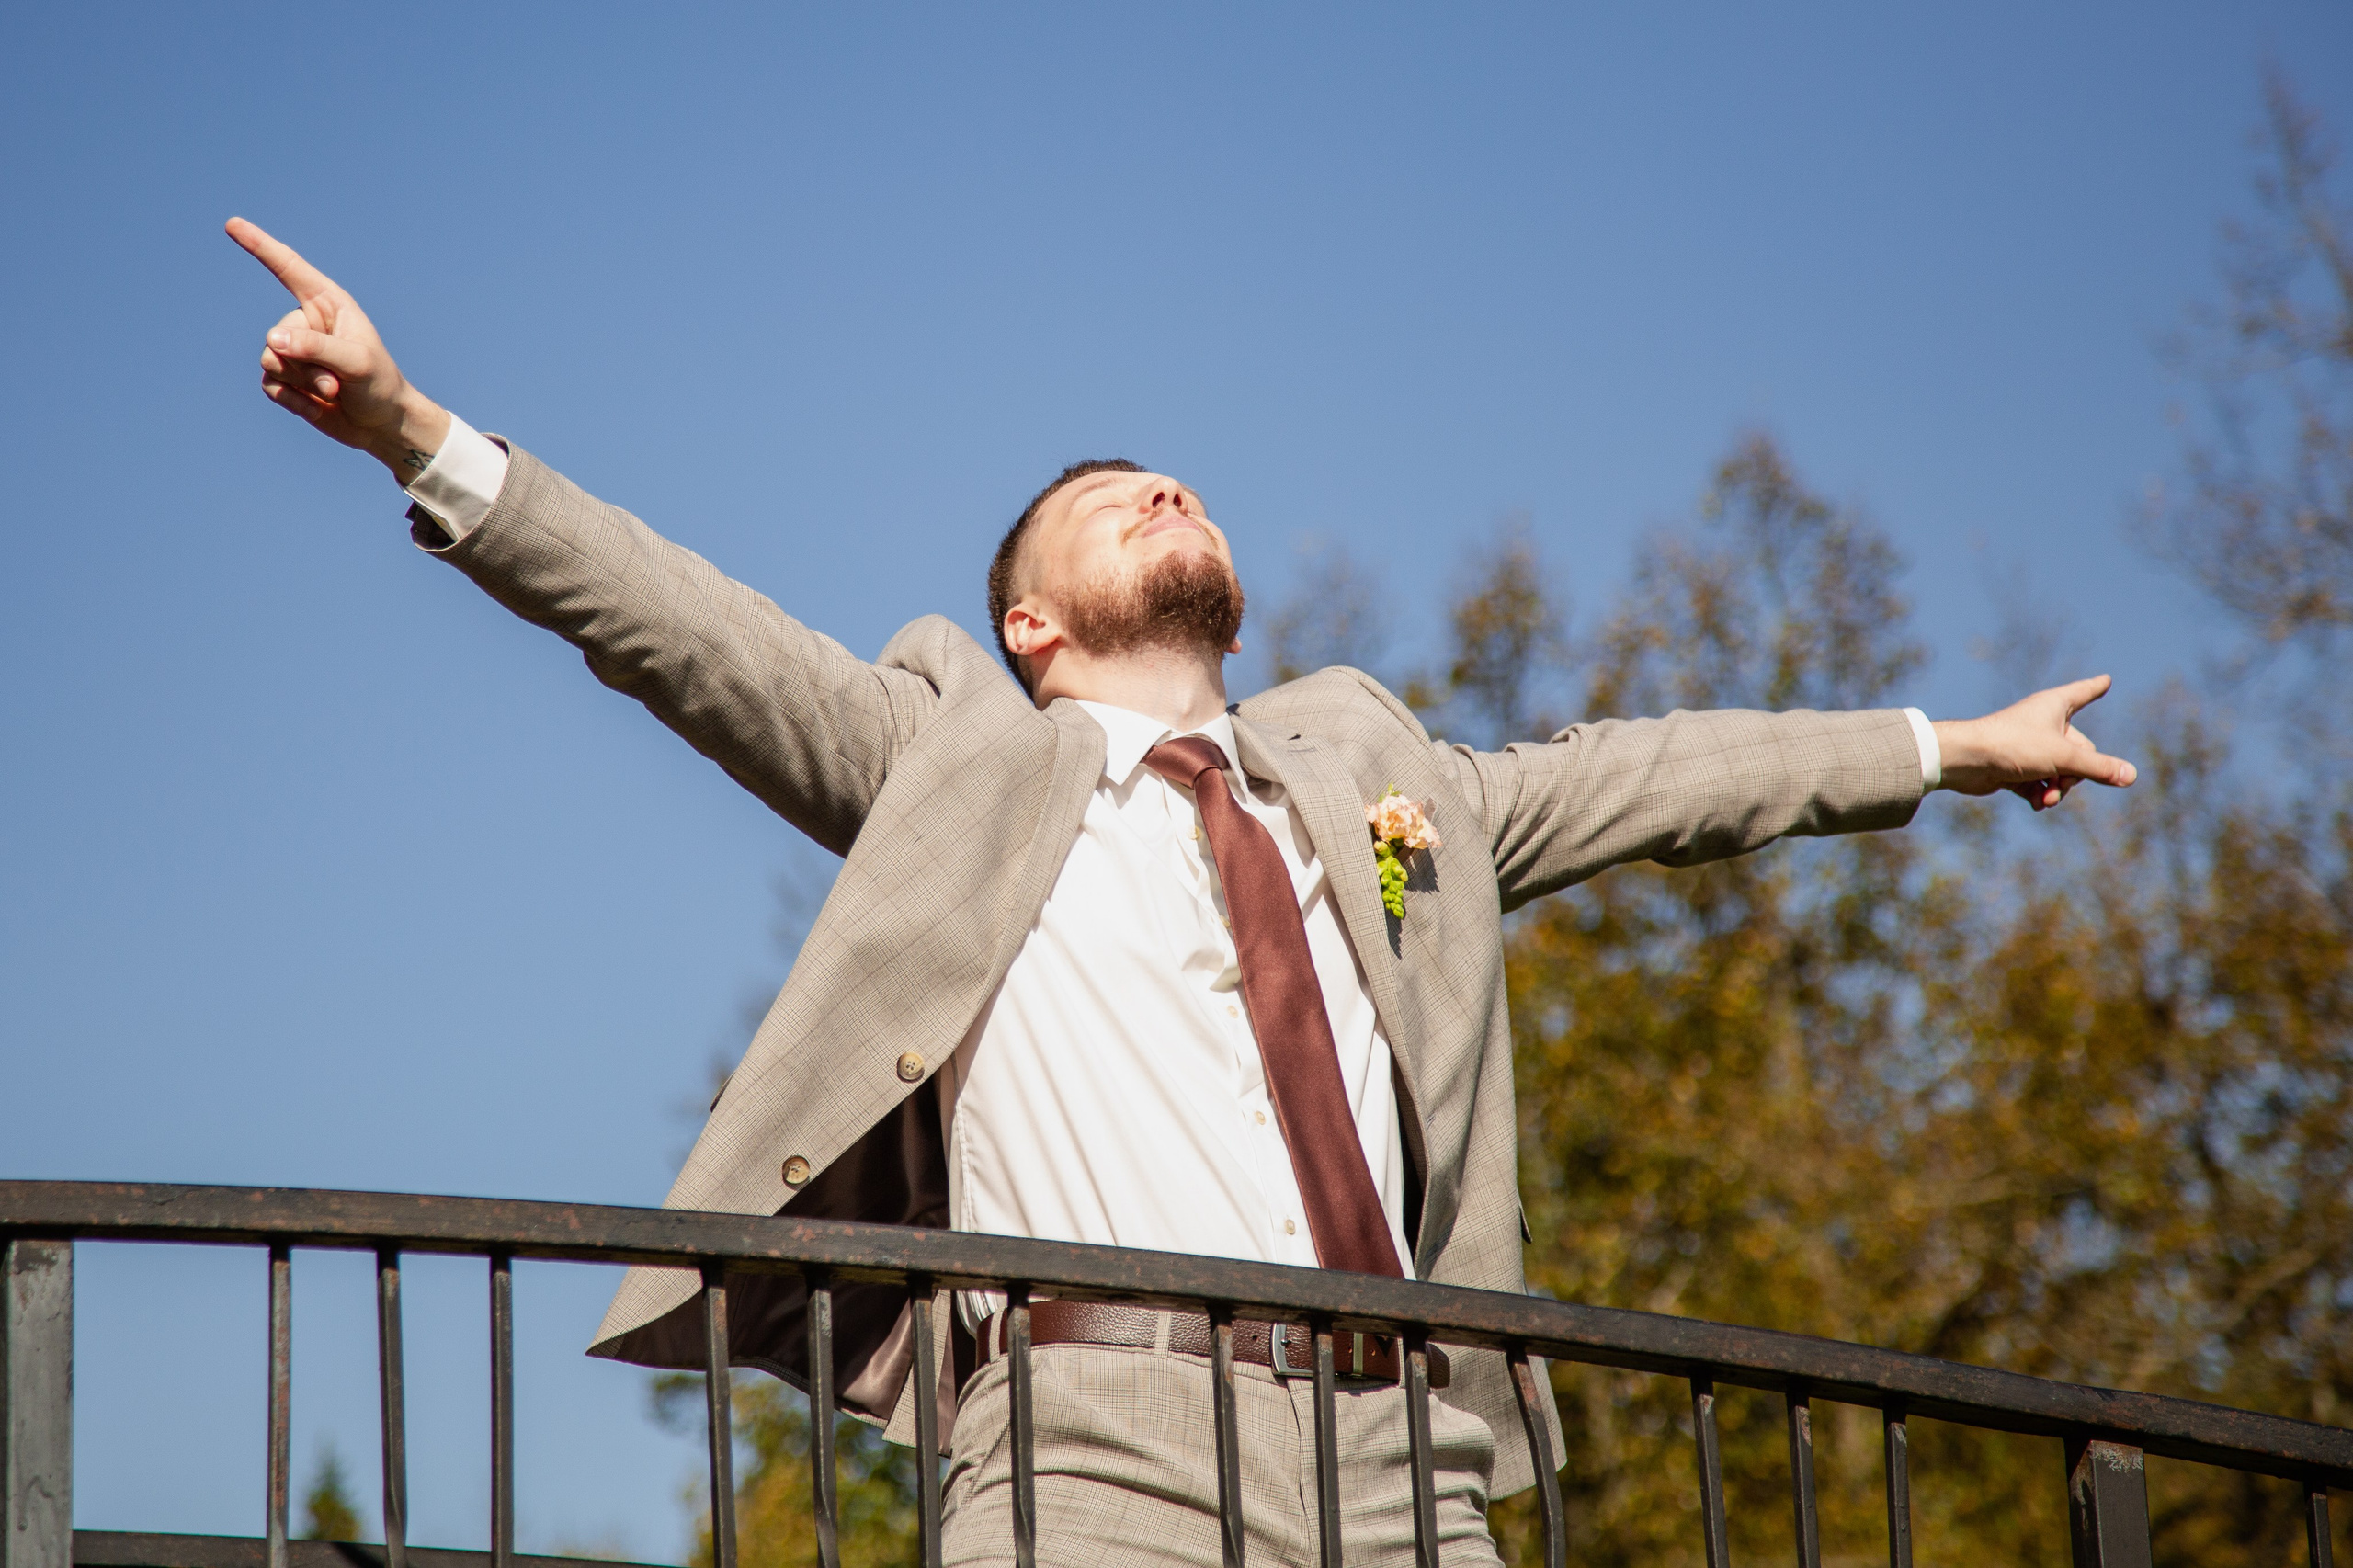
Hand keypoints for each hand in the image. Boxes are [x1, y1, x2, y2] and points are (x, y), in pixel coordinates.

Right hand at [226, 218, 449, 480]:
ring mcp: (293, 351)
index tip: (232, 224)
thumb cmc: (379, 384)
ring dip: (303, 383)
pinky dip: (295, 401)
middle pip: (277, 336)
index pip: (288, 269)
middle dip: (306, 364)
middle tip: (339, 380)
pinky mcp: (285, 380)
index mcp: (328, 304)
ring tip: (334, 390)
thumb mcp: (357, 362)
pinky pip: (270, 385)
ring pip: (270, 360)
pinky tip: (319, 407)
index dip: (259, 246)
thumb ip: (316, 347)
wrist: (383, 425)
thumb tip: (274, 338)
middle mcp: (306, 323)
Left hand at [1933, 675, 2138, 810]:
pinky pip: (2038, 783)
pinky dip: (2040, 795)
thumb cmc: (2014, 746)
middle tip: (2060, 783)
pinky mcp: (2013, 767)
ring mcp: (2027, 746)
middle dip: (2074, 774)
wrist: (1965, 761)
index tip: (2105, 679)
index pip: (2083, 693)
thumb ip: (2099, 768)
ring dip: (2057, 789)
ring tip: (2046, 799)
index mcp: (2054, 706)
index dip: (2095, 688)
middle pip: (2079, 751)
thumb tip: (2131, 775)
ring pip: (2059, 771)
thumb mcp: (2063, 757)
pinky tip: (2036, 804)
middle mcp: (2042, 723)